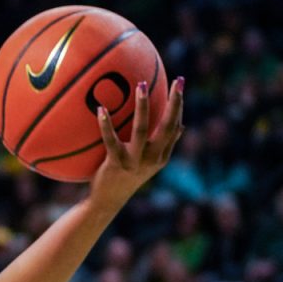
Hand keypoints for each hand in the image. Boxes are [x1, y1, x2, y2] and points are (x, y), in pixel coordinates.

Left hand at [89, 78, 183, 209]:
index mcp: (161, 156)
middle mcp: (152, 159)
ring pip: (142, 130)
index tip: (179, 83)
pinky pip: (111, 140)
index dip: (178, 105)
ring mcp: (135, 162)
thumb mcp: (148, 163)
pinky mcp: (116, 164)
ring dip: (143, 106)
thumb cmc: (126, 178)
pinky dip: (106, 124)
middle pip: (168, 126)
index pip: (174, 127)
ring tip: (141, 85)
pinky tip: (101, 109)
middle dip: (175, 102)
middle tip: (177, 80)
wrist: (107, 201)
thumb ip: (163, 145)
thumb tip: (181, 125)